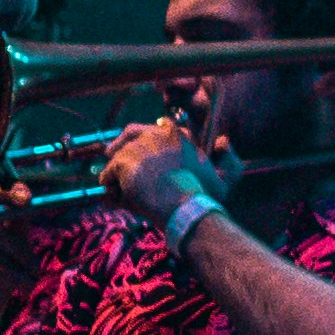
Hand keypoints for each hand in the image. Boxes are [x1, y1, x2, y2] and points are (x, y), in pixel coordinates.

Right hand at [0, 200, 51, 331]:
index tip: (28, 199)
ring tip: (29, 280)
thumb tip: (23, 195)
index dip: (5, 192)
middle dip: (21, 246)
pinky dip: (11, 278)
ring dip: (20, 266)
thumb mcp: (11, 249)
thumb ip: (15, 223)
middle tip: (36, 266)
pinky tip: (21, 288)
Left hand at [102, 114, 227, 235]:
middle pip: (128, 135)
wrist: (186, 208)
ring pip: (116, 158)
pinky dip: (110, 187)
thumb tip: (223, 140)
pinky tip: (118, 198)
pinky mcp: (123, 161)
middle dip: (119, 146)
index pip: (155, 126)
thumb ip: (227, 155)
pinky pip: (107, 174)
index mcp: (177, 134)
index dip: (144, 137)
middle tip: (111, 157)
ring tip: (121, 192)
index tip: (140, 149)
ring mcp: (138, 147)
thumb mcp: (225, 174)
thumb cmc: (204, 196)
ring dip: (117, 174)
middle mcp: (155, 134)